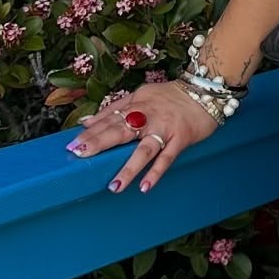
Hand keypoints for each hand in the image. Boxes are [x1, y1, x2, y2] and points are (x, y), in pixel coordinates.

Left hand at [65, 81, 223, 194]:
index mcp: (136, 104)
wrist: (207, 91)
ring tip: (114, 186)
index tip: (72, 144)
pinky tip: (145, 186)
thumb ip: (116, 107)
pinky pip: (167, 158)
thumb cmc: (172, 96)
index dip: (91, 131)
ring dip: (128, 168)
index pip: (109, 118)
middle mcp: (148, 116)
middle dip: (99, 143)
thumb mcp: (141, 95)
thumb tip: (88, 121)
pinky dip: (156, 172)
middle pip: (121, 130)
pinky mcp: (181, 139)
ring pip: (144, 150)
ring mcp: (165, 128)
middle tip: (80, 155)